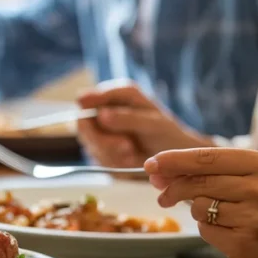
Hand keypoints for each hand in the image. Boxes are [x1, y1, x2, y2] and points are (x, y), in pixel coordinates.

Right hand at [76, 81, 212, 168]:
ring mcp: (101, 132)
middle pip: (84, 123)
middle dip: (101, 139)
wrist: (173, 159)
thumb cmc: (167, 134)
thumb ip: (127, 118)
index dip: (88, 105)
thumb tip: (101, 115)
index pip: (90, 97)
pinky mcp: (101, 150)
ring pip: (90, 143)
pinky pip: (98, 158)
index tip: (95, 115)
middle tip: (125, 147)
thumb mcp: (153, 123)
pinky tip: (129, 160)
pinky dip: (113, 161)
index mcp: (118, 96)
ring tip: (132, 155)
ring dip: (110, 152)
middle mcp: (105, 111)